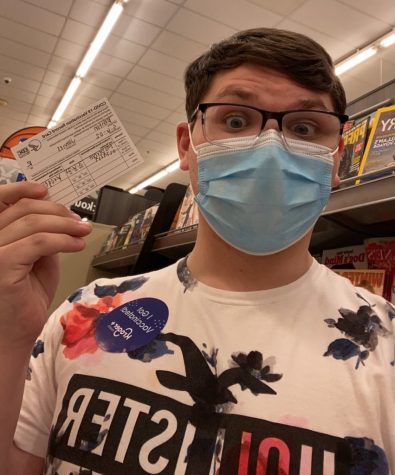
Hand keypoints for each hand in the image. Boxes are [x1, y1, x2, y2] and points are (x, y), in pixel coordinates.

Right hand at [0, 182, 91, 350]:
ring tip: (83, 232)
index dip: (22, 190)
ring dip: (65, 225)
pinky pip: (39, 242)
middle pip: (23, 210)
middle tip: (79, 221)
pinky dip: (63, 240)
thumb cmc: (23, 299)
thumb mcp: (35, 259)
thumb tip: (58, 215)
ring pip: (33, 224)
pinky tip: (77, 245)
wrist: (12, 334)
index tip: (46, 190)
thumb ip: (39, 236)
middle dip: (57, 211)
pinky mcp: (1, 264)